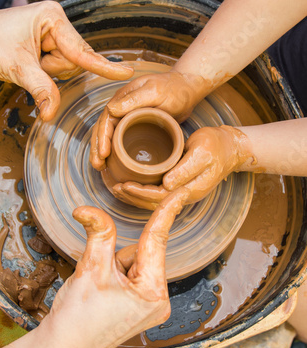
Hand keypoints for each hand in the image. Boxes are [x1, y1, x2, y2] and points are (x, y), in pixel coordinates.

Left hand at [0, 1, 132, 120]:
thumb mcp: (17, 68)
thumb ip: (41, 89)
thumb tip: (52, 113)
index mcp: (52, 17)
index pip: (81, 50)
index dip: (103, 66)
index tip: (128, 73)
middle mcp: (55, 23)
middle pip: (75, 61)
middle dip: (52, 70)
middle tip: (28, 62)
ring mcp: (51, 35)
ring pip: (67, 68)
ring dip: (47, 73)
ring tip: (24, 62)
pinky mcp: (46, 46)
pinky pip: (57, 69)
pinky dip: (44, 73)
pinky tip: (28, 64)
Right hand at [43, 187, 189, 347]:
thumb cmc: (76, 319)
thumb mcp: (90, 268)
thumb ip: (98, 233)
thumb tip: (88, 209)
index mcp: (153, 292)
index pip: (157, 241)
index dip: (166, 212)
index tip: (180, 192)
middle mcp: (158, 300)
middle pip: (140, 253)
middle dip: (116, 256)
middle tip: (99, 276)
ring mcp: (150, 305)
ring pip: (132, 262)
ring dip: (112, 266)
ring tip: (98, 289)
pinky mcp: (139, 306)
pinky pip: (130, 274)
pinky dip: (113, 275)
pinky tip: (101, 293)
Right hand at [90, 70, 208, 169]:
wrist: (187, 90)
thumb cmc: (174, 88)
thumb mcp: (154, 92)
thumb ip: (134, 99)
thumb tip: (110, 109)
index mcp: (122, 99)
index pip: (106, 120)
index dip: (102, 137)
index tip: (103, 153)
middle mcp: (121, 108)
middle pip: (103, 130)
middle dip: (97, 148)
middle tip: (97, 165)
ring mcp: (128, 118)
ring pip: (110, 137)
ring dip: (103, 152)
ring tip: (101, 167)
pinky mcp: (136, 127)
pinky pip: (122, 140)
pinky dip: (115, 152)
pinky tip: (114, 164)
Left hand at [112, 126, 251, 209]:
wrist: (231, 148)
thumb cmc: (217, 145)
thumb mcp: (202, 152)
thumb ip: (185, 169)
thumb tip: (167, 184)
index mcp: (191, 189)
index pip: (159, 197)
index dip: (140, 193)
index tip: (124, 185)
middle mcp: (186, 195)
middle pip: (154, 202)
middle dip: (133, 197)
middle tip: (115, 187)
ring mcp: (184, 192)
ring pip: (155, 200)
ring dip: (136, 196)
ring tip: (119, 188)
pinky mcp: (182, 186)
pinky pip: (159, 193)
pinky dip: (144, 191)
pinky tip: (134, 184)